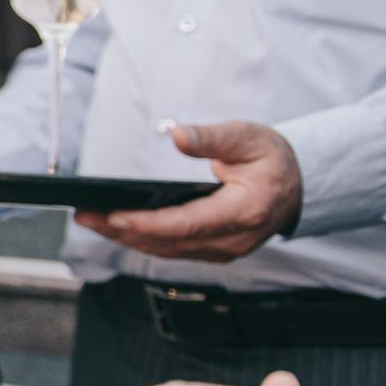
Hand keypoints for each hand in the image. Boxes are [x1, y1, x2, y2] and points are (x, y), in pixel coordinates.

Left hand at [75, 121, 300, 261]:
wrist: (299, 185)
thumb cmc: (272, 159)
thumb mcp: (248, 137)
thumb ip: (211, 137)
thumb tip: (177, 134)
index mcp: (245, 210)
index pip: (188, 223)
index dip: (148, 223)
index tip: (114, 216)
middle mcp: (234, 238)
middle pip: (170, 242)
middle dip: (124, 231)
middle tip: (86, 216)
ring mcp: (225, 249)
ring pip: (168, 251)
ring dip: (127, 238)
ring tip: (91, 220)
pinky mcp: (215, 251)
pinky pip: (174, 250)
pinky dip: (144, 240)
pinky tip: (117, 227)